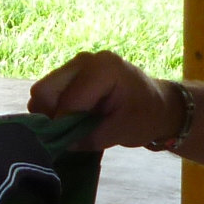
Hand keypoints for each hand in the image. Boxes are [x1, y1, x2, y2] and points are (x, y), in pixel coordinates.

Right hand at [29, 50, 182, 151]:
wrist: (160, 106)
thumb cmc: (147, 117)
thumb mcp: (123, 131)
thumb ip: (90, 137)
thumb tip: (61, 143)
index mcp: (102, 68)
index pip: (68, 100)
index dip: (64, 126)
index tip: (70, 143)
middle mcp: (85, 60)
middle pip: (46, 89)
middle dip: (51, 116)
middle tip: (65, 135)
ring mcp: (76, 64)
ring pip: (44, 92)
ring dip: (51, 113)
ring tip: (71, 128)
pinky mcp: (72, 74)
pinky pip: (50, 92)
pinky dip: (54, 109)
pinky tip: (72, 120)